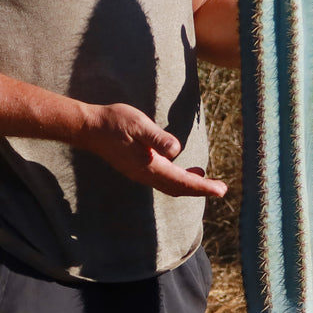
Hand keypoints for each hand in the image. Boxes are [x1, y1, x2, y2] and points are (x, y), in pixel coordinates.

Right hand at [79, 102, 227, 197]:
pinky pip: (164, 180)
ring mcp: (141, 173)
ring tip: (210, 184)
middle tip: (222, 190)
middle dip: (201, 190)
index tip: (222, 190)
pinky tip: (188, 170)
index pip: (182, 181)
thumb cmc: (114, 122)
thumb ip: (157, 139)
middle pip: (179, 188)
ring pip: (172, 186)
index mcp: (149, 166)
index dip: (203, 187)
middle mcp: (146, 175)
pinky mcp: (138, 168)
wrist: (90, 128)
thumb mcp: (139, 124)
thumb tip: (175, 150)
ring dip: (191, 187)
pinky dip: (180, 179)